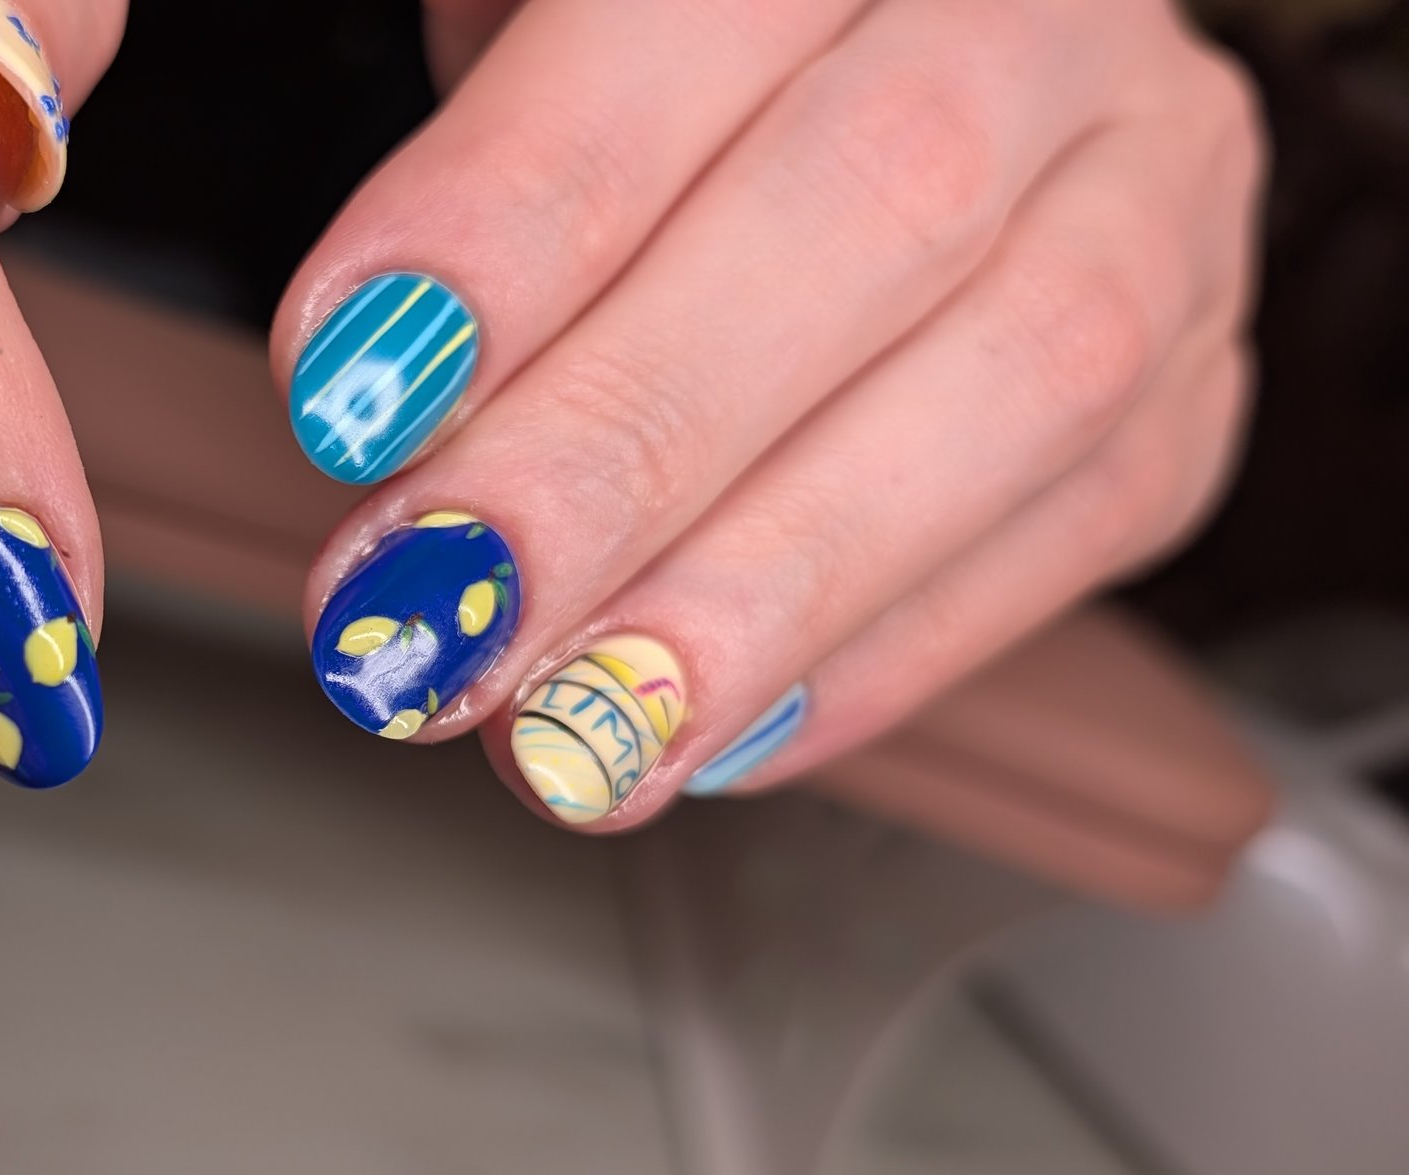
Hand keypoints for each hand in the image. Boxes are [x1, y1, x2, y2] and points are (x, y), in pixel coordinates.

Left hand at [281, 0, 1261, 826]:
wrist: (901, 69)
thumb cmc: (665, 69)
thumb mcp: (532, 37)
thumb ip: (481, 179)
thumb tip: (380, 402)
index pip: (675, 36)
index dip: (509, 232)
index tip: (346, 397)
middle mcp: (1040, 10)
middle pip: (870, 208)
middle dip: (624, 447)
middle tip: (443, 607)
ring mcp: (1155, 186)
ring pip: (1022, 383)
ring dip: (764, 596)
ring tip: (567, 728)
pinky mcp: (1197, 371)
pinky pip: (1079, 520)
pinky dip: (880, 657)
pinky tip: (709, 735)